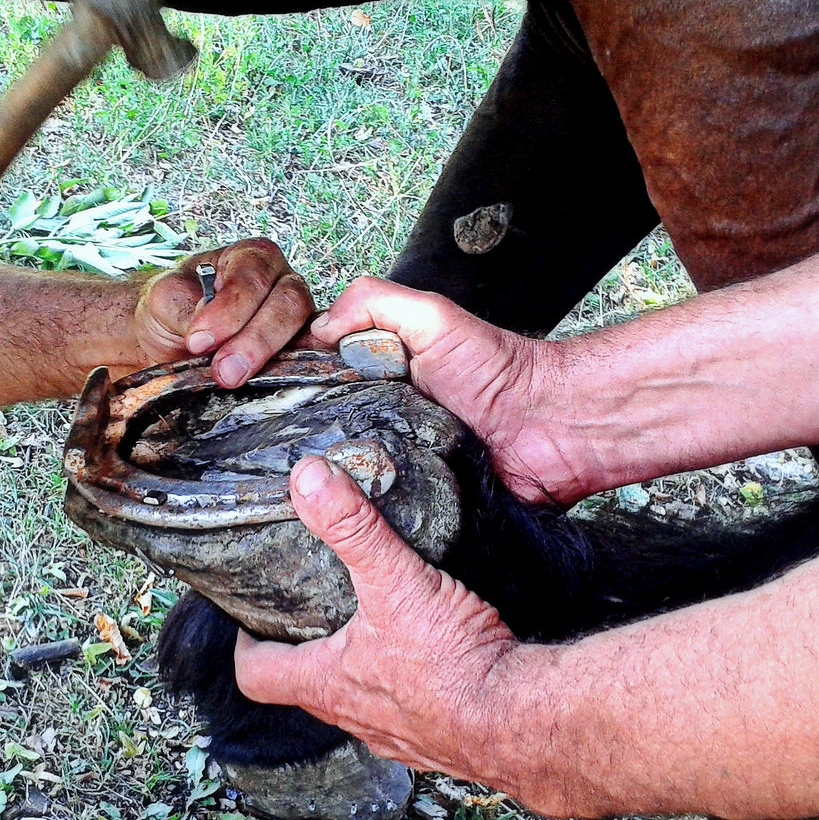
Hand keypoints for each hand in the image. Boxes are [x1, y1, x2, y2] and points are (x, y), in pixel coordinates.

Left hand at [132, 238, 315, 386]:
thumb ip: (185, 307)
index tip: (198, 340)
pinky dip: (301, 368)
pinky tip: (281, 380)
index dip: (230, 309)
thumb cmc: (173, 306)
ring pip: (305, 333)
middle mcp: (280, 281)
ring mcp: (294, 318)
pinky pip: (311, 358)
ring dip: (271, 359)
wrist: (170, 337)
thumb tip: (208, 327)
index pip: (253, 275)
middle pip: (289, 303)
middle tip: (223, 370)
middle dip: (256, 339)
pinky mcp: (299, 350)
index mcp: (250, 257)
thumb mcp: (165, 298)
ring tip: (234, 378)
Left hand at [235, 454, 528, 781]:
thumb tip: (310, 480)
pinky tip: (434, 658)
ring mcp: (397, 735)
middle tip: (316, 611)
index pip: (258, 676)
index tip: (253, 620)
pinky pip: (412, 714)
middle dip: (308, 649)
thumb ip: (353, 528)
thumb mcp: (396, 581)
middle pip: (308, 688)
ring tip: (376, 627)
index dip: (248, 645)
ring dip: (361, 670)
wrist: (521, 720)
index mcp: (327, 685)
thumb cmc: (454, 665)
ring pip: (360, 703)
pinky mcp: (440, 740)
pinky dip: (412, 687)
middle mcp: (355, 718)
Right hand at [308, 277, 593, 503]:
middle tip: (280, 452)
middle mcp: (381, 423)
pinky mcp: (417, 505)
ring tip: (307, 489)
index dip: (291, 393)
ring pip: (346, 481)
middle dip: (303, 444)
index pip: (319, 387)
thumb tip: (317, 328)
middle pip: (324, 438)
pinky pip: (381, 516)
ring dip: (333, 484)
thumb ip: (375, 303)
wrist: (552, 428)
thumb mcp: (434, 317)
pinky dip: (368, 514)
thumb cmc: (499, 371)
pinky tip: (349, 513)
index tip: (266, 400)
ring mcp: (398, 466)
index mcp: (378, 378)